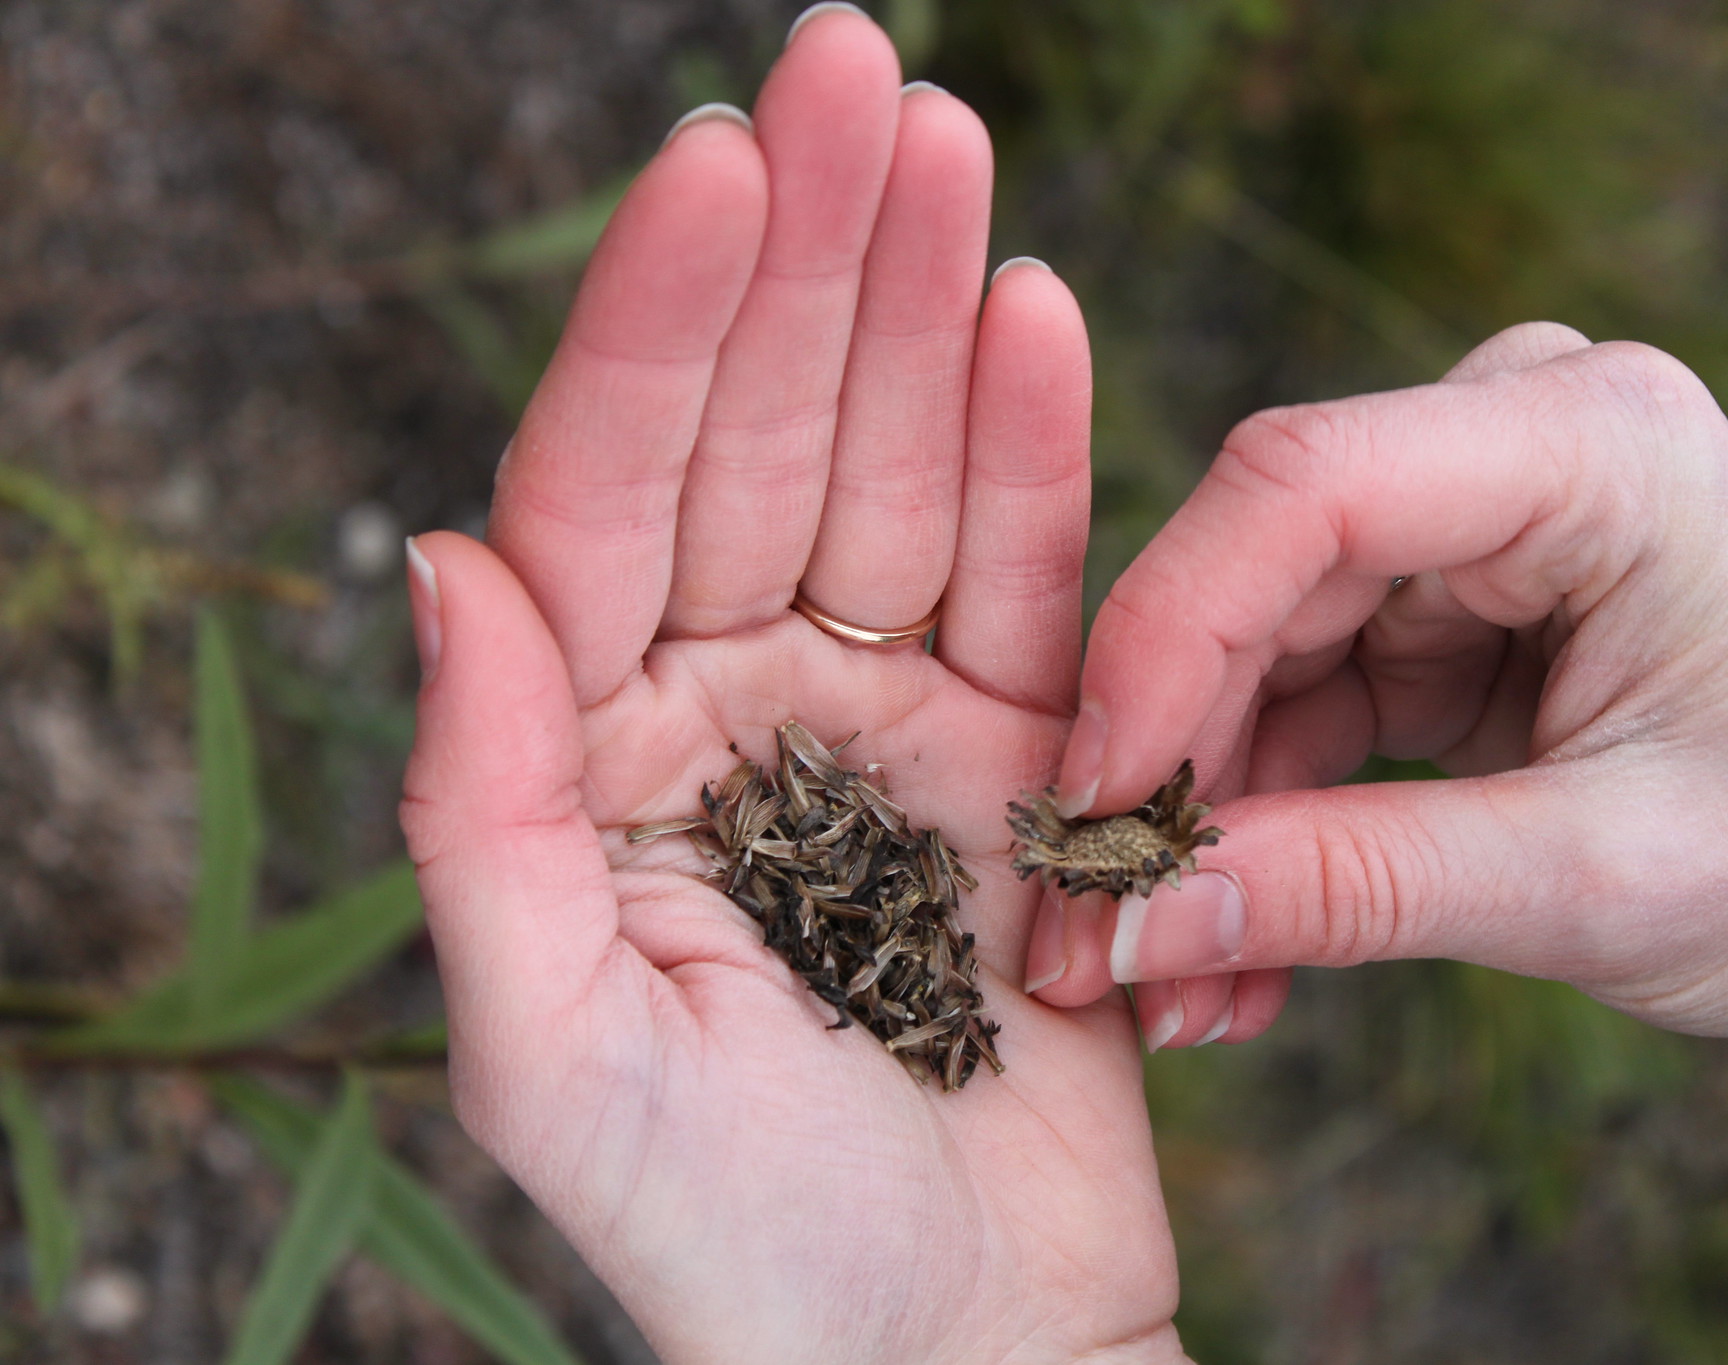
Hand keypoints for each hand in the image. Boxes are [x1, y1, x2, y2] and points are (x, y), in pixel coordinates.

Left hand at [400, 12, 1183, 1362]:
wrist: (957, 1361)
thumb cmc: (741, 1250)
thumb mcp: (556, 1055)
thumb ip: (487, 805)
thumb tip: (437, 552)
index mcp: (595, 755)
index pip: (611, 492)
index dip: (664, 325)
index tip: (719, 158)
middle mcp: (730, 708)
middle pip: (765, 439)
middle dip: (808, 253)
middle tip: (858, 62)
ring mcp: (882, 723)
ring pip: (901, 474)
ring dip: (923, 306)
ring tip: (947, 138)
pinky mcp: (1024, 762)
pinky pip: (1032, 581)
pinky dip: (1041, 451)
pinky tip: (1033, 311)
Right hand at [1026, 321, 1727, 1052]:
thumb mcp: (1592, 887)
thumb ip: (1356, 890)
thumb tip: (1135, 920)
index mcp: (1597, 445)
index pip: (1306, 489)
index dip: (1162, 642)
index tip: (1088, 808)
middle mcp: (1521, 435)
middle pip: (1257, 568)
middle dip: (1168, 758)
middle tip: (1099, 936)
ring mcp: (1479, 508)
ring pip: (1255, 641)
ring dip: (1207, 809)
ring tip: (1181, 979)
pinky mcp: (1450, 590)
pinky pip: (1298, 687)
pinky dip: (1264, 812)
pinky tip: (1240, 939)